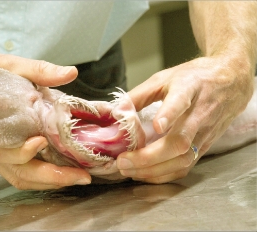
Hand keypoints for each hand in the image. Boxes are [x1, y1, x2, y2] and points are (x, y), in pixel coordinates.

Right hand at [0, 53, 90, 189]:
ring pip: (19, 178)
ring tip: (75, 178)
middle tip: (81, 176)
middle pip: (16, 172)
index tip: (42, 142)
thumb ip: (40, 71)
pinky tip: (61, 173)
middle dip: (50, 177)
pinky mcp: (1, 156)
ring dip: (48, 182)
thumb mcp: (12, 66)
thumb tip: (70, 72)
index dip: (22, 152)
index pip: (0, 150)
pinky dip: (41, 177)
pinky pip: (20, 173)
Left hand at [117, 56, 253, 182]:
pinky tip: (145, 174)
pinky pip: (186, 166)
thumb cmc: (193, 78)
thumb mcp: (164, 78)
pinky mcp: (205, 146)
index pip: (180, 101)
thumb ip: (139, 94)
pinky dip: (164, 174)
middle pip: (179, 142)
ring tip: (128, 170)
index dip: (169, 114)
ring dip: (154, 170)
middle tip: (123, 161)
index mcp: (188, 89)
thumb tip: (117, 111)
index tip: (156, 125)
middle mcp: (199, 114)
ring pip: (183, 159)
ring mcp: (204, 133)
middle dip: (149, 157)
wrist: (231, 82)